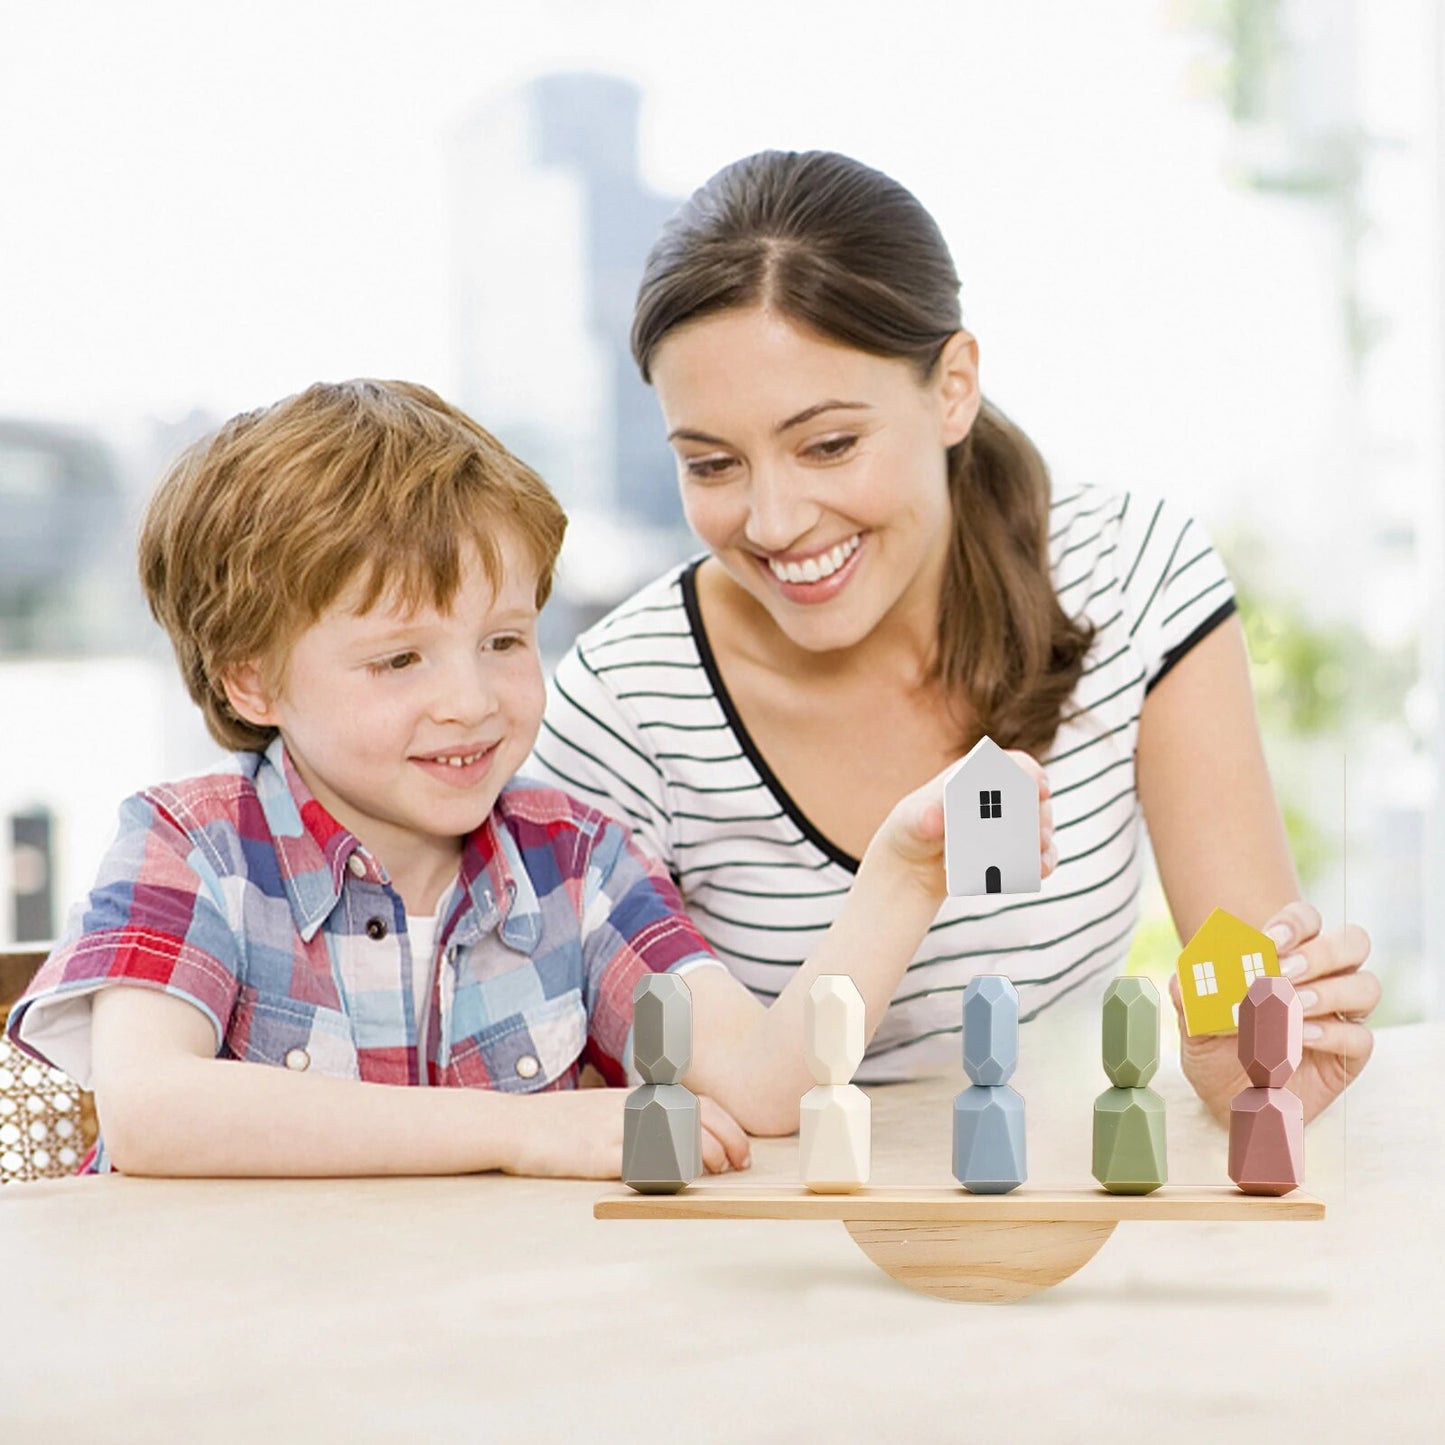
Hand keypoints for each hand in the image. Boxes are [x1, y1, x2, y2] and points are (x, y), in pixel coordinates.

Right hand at [502, 1088, 752, 1179]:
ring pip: (677, 1135)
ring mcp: (616, 1130)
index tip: (740, 1151)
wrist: (514, 1126)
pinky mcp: (598, 1154)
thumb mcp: (606, 1113)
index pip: (698, 1103)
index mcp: (637, 1098)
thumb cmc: (559, 1125)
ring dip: (704, 1153)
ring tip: (716, 1170)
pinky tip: (677, 1179)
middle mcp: (633, 1109)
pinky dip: (665, 1168)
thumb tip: (674, 1137)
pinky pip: (642, 1160)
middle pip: (696, 1116)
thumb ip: (639, 1120)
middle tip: (740, 1164)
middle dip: (727, 1140)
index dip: (727, 1126)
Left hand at [870, 749, 1055, 895]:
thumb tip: (936, 819)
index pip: (1014, 764)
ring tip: (1034, 860)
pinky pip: (1040, 854)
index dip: (1030, 772)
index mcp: (980, 774)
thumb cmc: (914, 828)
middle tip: (1035, 836)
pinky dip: (1042, 862)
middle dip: (1039, 815)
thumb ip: (925, 816)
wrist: (915, 861)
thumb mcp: (913, 819)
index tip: (1039, 788)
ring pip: (1041, 825)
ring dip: (1042, 841)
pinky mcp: (1017, 849)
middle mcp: (1002, 794)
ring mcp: (1013, 821)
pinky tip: (1037, 872)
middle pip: (1034, 797)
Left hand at [1170, 900, 1377, 1124]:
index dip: (1294, 923)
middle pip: (1352, 943)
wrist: (1226, 1099)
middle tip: (1281, 972)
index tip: (1267, 941)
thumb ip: (1189, 997)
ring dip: (1328, 992)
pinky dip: (1329, 1033)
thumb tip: (1182, 978)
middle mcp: (1324, 978)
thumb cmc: (1214, 1047)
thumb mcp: (1193, 1022)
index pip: (1307, 920)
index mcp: (1288, 956)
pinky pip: (1359, 1037)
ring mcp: (1342, 1014)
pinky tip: (1297, 1037)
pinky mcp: (1350, 1053)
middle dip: (1319, 952)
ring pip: (1365, 987)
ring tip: (1290, 1005)